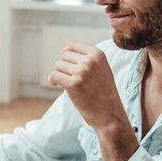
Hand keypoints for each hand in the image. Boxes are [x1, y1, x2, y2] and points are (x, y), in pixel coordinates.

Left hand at [48, 42, 137, 160]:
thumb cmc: (103, 93)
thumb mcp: (102, 69)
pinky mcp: (73, 84)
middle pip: (63, 56)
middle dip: (62, 66)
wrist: (109, 114)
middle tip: (67, 77)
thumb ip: (88, 58)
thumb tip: (66, 51)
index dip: (66, 55)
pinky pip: (54, 75)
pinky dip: (52, 80)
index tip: (67, 65)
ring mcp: (82, 72)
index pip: (73, 45)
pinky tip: (56, 85)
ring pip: (58, 66)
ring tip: (64, 83)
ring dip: (57, 74)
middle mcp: (90, 61)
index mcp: (98, 54)